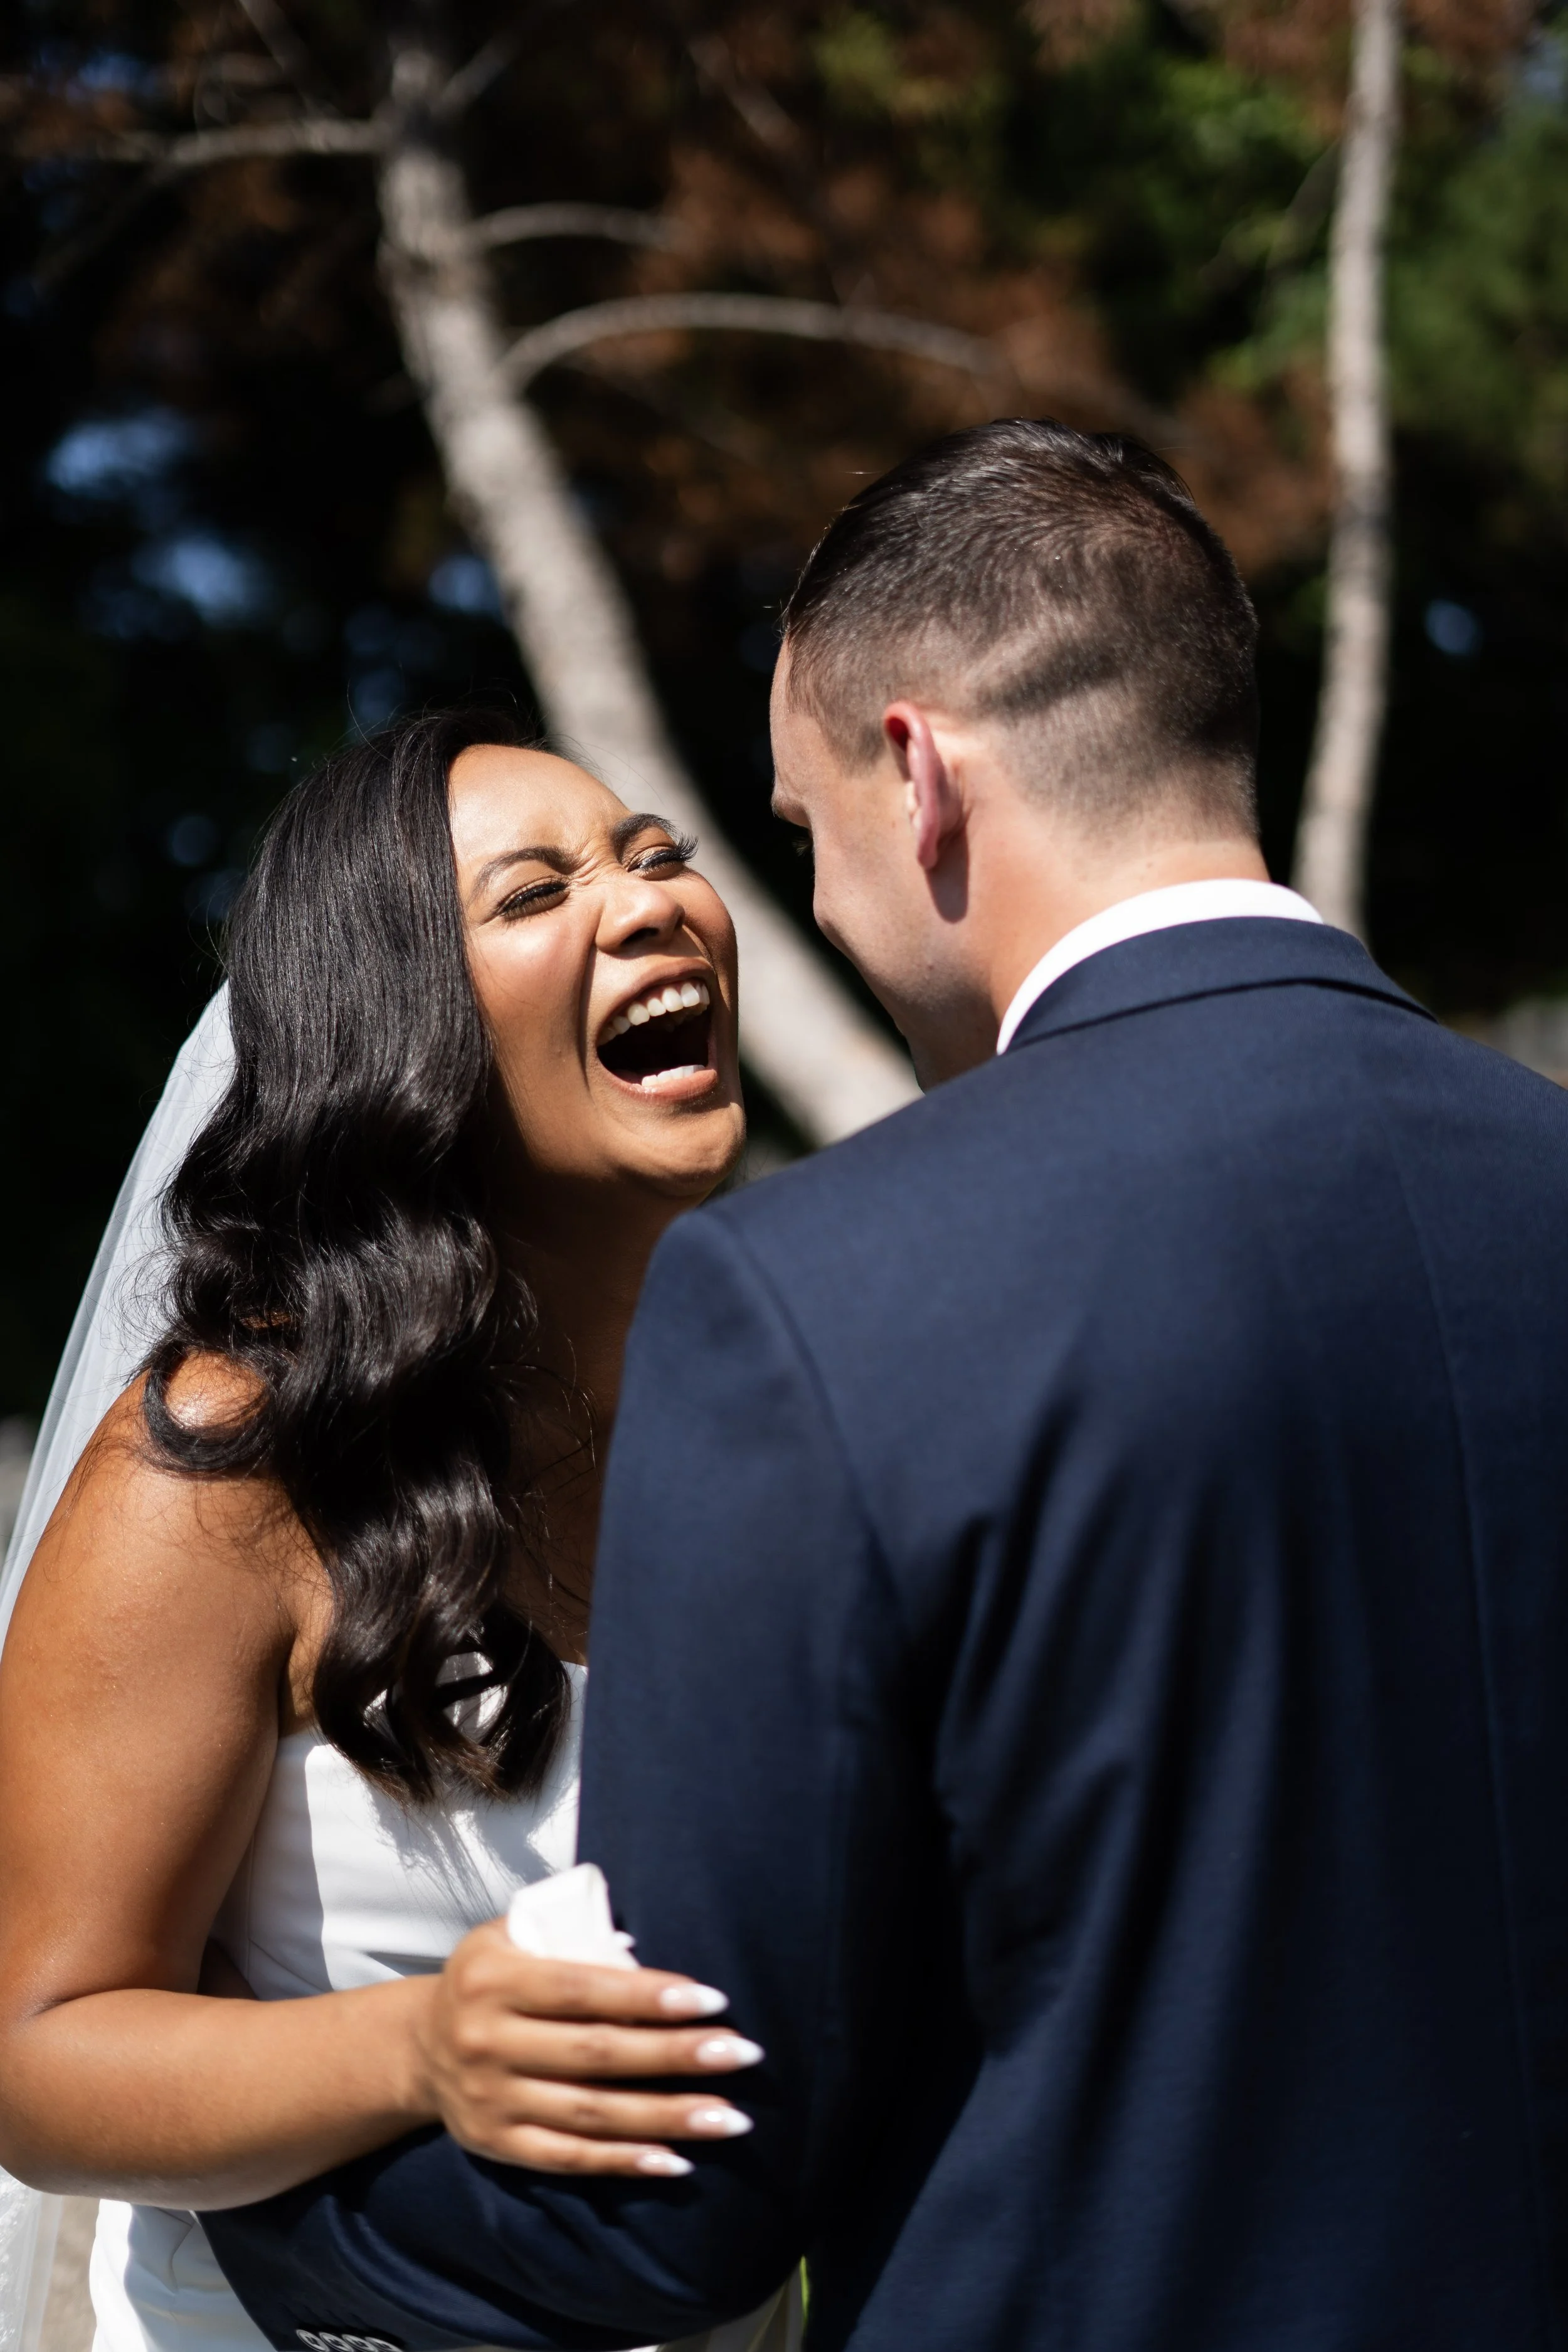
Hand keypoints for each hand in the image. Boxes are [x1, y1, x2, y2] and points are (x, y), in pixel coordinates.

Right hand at [417, 1919, 763, 2176]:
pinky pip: (569, 2159)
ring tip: (731, 2116)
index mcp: (494, 1978)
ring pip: (591, 2114)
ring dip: (668, 2117)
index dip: (649, 1995)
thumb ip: (567, 1936)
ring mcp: (491, 2100)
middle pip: (597, 2053)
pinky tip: (677, 2160)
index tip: (712, 2000)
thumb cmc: (489, 1979)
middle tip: (743, 2054)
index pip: (584, 1988)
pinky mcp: (497, 2145)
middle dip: (676, 2055)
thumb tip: (644, 1954)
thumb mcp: (509, 1937)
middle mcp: (487, 2041)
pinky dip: (624, 2162)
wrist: (419, 2047)